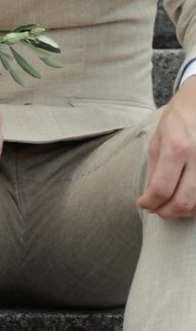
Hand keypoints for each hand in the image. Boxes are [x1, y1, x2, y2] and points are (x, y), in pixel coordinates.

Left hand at [137, 77, 195, 216]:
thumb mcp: (158, 139)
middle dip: (165, 211)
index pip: (161, 189)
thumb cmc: (178, 119)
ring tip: (171, 204)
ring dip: (182, 211)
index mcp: (176, 148)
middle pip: (182, 202)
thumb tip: (150, 197)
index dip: (150, 203)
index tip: (143, 203)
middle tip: (156, 209)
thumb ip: (154, 170)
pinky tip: (187, 198)